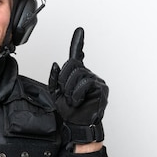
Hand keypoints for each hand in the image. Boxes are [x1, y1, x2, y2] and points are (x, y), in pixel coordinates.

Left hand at [48, 27, 108, 142]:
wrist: (77, 126)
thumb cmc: (70, 112)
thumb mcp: (56, 94)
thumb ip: (54, 79)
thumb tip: (56, 64)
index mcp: (77, 75)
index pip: (77, 55)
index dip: (78, 42)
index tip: (79, 31)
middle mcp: (88, 75)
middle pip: (72, 64)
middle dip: (64, 80)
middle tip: (66, 94)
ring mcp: (96, 81)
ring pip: (78, 74)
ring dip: (70, 90)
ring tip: (73, 100)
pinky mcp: (101, 88)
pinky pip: (85, 82)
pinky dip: (77, 93)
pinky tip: (79, 100)